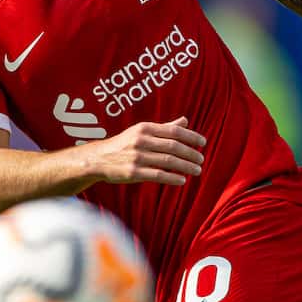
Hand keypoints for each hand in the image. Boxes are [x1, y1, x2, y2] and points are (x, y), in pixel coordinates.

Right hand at [88, 117, 205, 186]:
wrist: (98, 159)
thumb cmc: (123, 144)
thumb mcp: (141, 131)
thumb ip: (164, 127)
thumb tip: (185, 121)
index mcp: (144, 128)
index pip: (174, 131)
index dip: (191, 136)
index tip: (203, 143)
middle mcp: (141, 141)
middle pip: (173, 146)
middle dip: (191, 153)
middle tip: (201, 159)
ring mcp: (137, 157)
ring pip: (168, 161)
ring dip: (186, 166)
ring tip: (197, 170)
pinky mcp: (133, 172)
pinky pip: (158, 175)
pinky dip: (173, 178)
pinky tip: (182, 180)